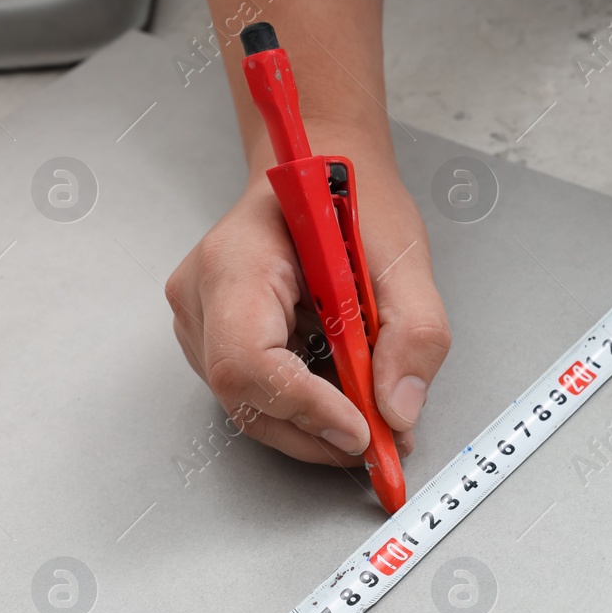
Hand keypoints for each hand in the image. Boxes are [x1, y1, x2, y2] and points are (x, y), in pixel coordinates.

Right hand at [165, 144, 449, 465]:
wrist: (319, 172)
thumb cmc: (350, 198)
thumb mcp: (405, 257)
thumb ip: (413, 333)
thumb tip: (398, 410)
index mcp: (237, 261)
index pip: (248, 359)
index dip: (305, 406)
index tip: (362, 430)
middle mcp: (200, 294)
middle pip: (245, 397)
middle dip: (318, 431)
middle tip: (382, 440)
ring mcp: (199, 320)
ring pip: (249, 407)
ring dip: (315, 426)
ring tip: (371, 414)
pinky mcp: (212, 339)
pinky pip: (254, 395)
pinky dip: (305, 410)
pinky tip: (343, 395)